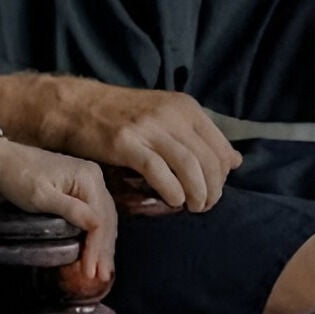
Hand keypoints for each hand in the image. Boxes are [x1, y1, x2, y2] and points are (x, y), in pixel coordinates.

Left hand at [0, 135, 119, 288]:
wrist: (3, 160)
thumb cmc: (19, 177)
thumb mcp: (42, 197)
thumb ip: (71, 210)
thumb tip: (97, 226)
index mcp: (89, 178)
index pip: (99, 219)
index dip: (97, 247)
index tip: (92, 271)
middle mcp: (95, 178)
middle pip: (106, 220)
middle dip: (103, 250)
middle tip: (101, 277)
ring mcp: (90, 182)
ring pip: (103, 219)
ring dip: (102, 245)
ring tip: (101, 271)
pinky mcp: (81, 188)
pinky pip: (94, 215)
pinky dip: (95, 235)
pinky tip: (94, 251)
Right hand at [45, 80, 240, 212]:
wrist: (79, 106)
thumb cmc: (124, 116)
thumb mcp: (167, 117)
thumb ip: (200, 137)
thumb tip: (235, 160)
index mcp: (185, 107)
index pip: (220, 147)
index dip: (223, 175)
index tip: (213, 190)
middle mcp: (171, 114)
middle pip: (208, 160)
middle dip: (213, 189)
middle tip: (205, 206)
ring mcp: (149, 127)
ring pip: (189, 166)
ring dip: (198, 194)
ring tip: (193, 207)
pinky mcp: (126, 143)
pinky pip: (159, 171)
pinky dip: (172, 190)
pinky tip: (174, 200)